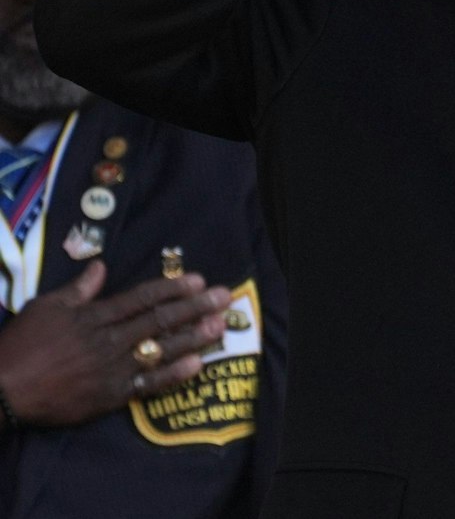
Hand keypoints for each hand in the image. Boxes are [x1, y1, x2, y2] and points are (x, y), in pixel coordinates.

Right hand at [0, 260, 231, 427]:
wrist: (2, 391)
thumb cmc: (21, 346)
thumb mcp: (45, 307)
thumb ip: (78, 289)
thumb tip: (100, 266)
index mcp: (94, 316)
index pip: (142, 298)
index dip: (173, 288)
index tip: (199, 280)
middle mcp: (109, 340)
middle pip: (159, 320)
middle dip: (195, 307)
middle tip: (224, 296)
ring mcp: (112, 369)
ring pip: (160, 349)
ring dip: (193, 337)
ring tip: (219, 326)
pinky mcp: (110, 396)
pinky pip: (148, 384)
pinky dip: (173, 375)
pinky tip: (197, 365)